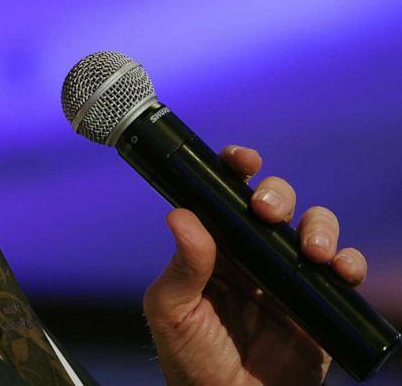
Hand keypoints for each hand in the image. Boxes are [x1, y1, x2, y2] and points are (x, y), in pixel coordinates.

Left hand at [143, 145, 367, 385]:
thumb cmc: (190, 359)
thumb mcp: (172, 311)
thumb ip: (182, 267)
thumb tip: (180, 215)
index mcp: (213, 245)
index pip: (225, 194)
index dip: (236, 168)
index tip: (244, 160)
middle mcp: (251, 253)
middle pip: (274, 201)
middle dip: (278, 194)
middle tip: (268, 211)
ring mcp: (286, 275)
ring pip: (313, 227)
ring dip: (320, 226)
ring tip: (314, 252)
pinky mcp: (318, 303)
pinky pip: (341, 271)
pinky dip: (349, 262)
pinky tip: (340, 270)